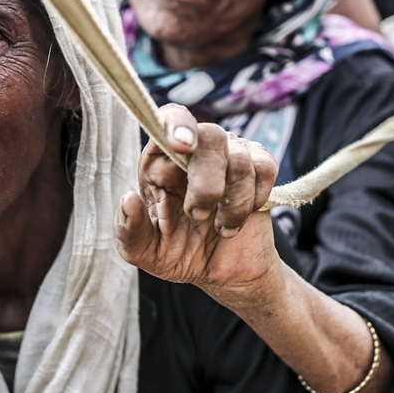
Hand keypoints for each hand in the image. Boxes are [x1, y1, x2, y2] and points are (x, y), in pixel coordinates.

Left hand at [116, 104, 279, 298]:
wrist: (223, 273)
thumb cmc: (179, 254)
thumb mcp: (146, 252)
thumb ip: (130, 230)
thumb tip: (128, 199)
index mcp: (161, 160)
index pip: (169, 119)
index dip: (177, 124)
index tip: (181, 145)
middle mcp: (196, 149)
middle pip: (210, 135)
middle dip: (207, 181)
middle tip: (198, 216)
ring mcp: (230, 154)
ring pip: (240, 158)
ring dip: (232, 202)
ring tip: (220, 227)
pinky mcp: (258, 167)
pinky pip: (265, 167)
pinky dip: (254, 198)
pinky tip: (241, 217)